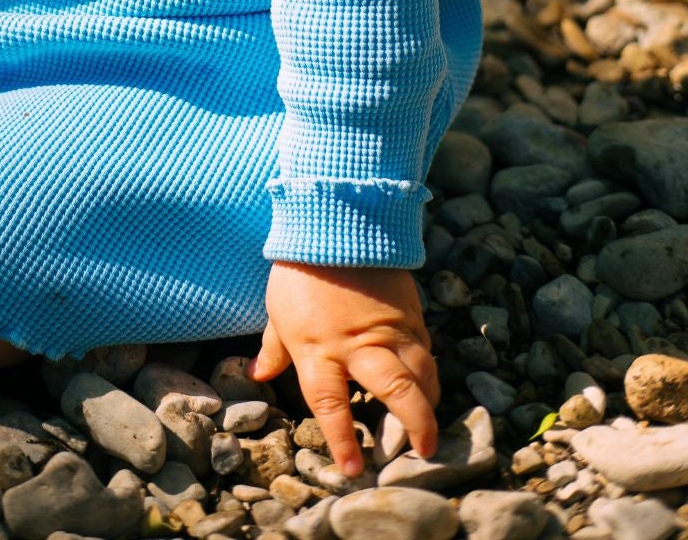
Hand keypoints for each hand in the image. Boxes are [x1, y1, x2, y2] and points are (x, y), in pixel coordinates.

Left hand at [248, 260, 439, 476]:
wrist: (335, 218)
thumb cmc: (298, 268)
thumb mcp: (277, 311)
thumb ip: (273, 348)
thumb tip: (257, 375)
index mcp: (319, 348)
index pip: (330, 405)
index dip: (342, 440)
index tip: (355, 469)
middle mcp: (358, 343)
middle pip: (395, 391)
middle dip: (414, 425)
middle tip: (423, 452)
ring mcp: (389, 326)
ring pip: (421, 372)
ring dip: (429, 402)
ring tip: (430, 425)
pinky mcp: (409, 310)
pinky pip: (425, 348)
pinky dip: (429, 370)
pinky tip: (428, 384)